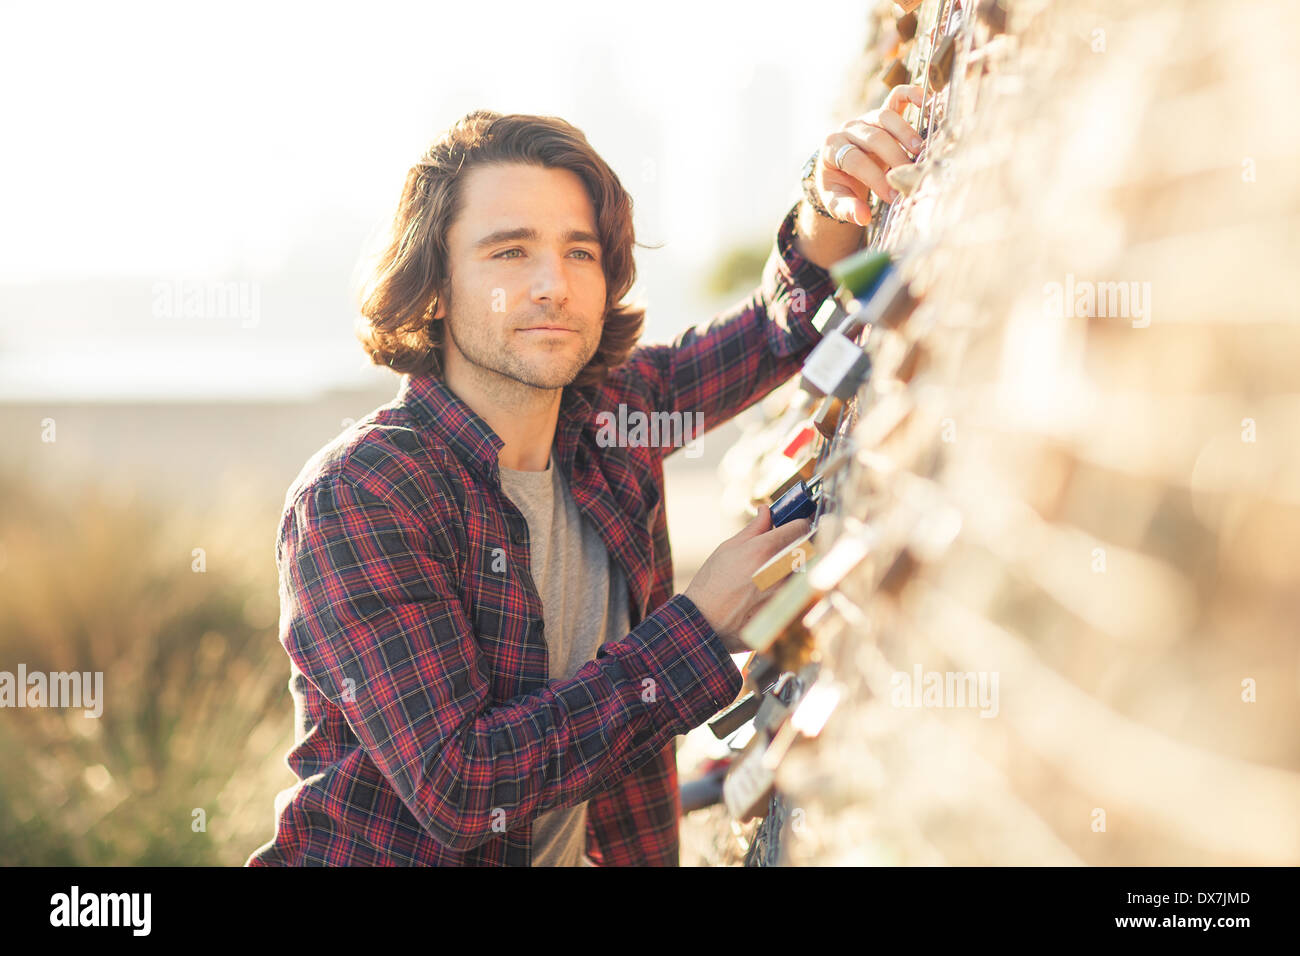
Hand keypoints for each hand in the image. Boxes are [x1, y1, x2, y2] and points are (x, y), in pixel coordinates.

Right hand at [683, 505, 813, 653]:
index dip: (798, 524)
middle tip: (782, 550)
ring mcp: (786, 593)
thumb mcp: (729, 548)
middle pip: (807, 549)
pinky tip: (768, 594)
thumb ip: (754, 528)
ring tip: (770, 576)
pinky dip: (789, 589)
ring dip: (794, 568)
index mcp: (765, 549)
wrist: (704, 622)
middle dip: (798, 546)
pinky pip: (797, 593)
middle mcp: (780, 570)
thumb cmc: (712, 583)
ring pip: (804, 572)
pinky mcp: (786, 611)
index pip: (801, 527)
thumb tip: (766, 510)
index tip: (794, 527)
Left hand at [811, 84, 924, 222]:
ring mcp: (866, 118)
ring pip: (885, 117)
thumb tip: (863, 217)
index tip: (892, 195)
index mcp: (832, 149)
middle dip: (893, 158)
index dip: (874, 177)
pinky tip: (929, 103)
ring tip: (920, 151)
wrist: (840, 168)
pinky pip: (897, 97)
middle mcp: (848, 129)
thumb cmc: (840, 185)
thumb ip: (848, 209)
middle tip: (909, 176)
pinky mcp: (882, 113)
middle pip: (872, 137)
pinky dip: (913, 96)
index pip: (854, 160)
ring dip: (905, 133)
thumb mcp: (836, 201)